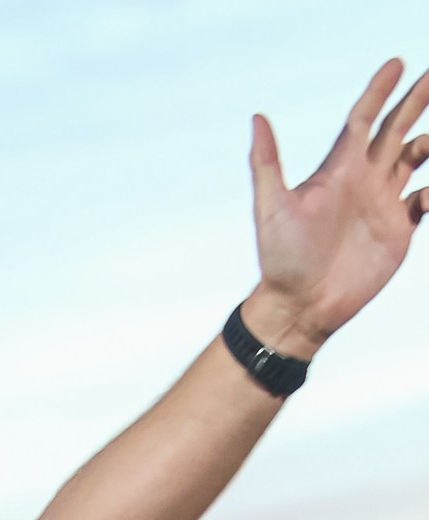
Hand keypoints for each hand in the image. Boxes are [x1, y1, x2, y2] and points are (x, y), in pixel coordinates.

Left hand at [249, 60, 428, 348]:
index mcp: (338, 169)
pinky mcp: (397, 231)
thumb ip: (266, 162)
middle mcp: (363, 180)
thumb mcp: (271, 207)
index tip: (396, 64)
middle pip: (395, 129)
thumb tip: (257, 117)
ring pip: (414, 158)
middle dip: (415, 102)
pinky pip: (424, 200)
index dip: (379, 90)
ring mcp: (381, 204)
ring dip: (428, 143)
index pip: (363, 118)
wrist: (299, 307)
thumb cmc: (281, 259)